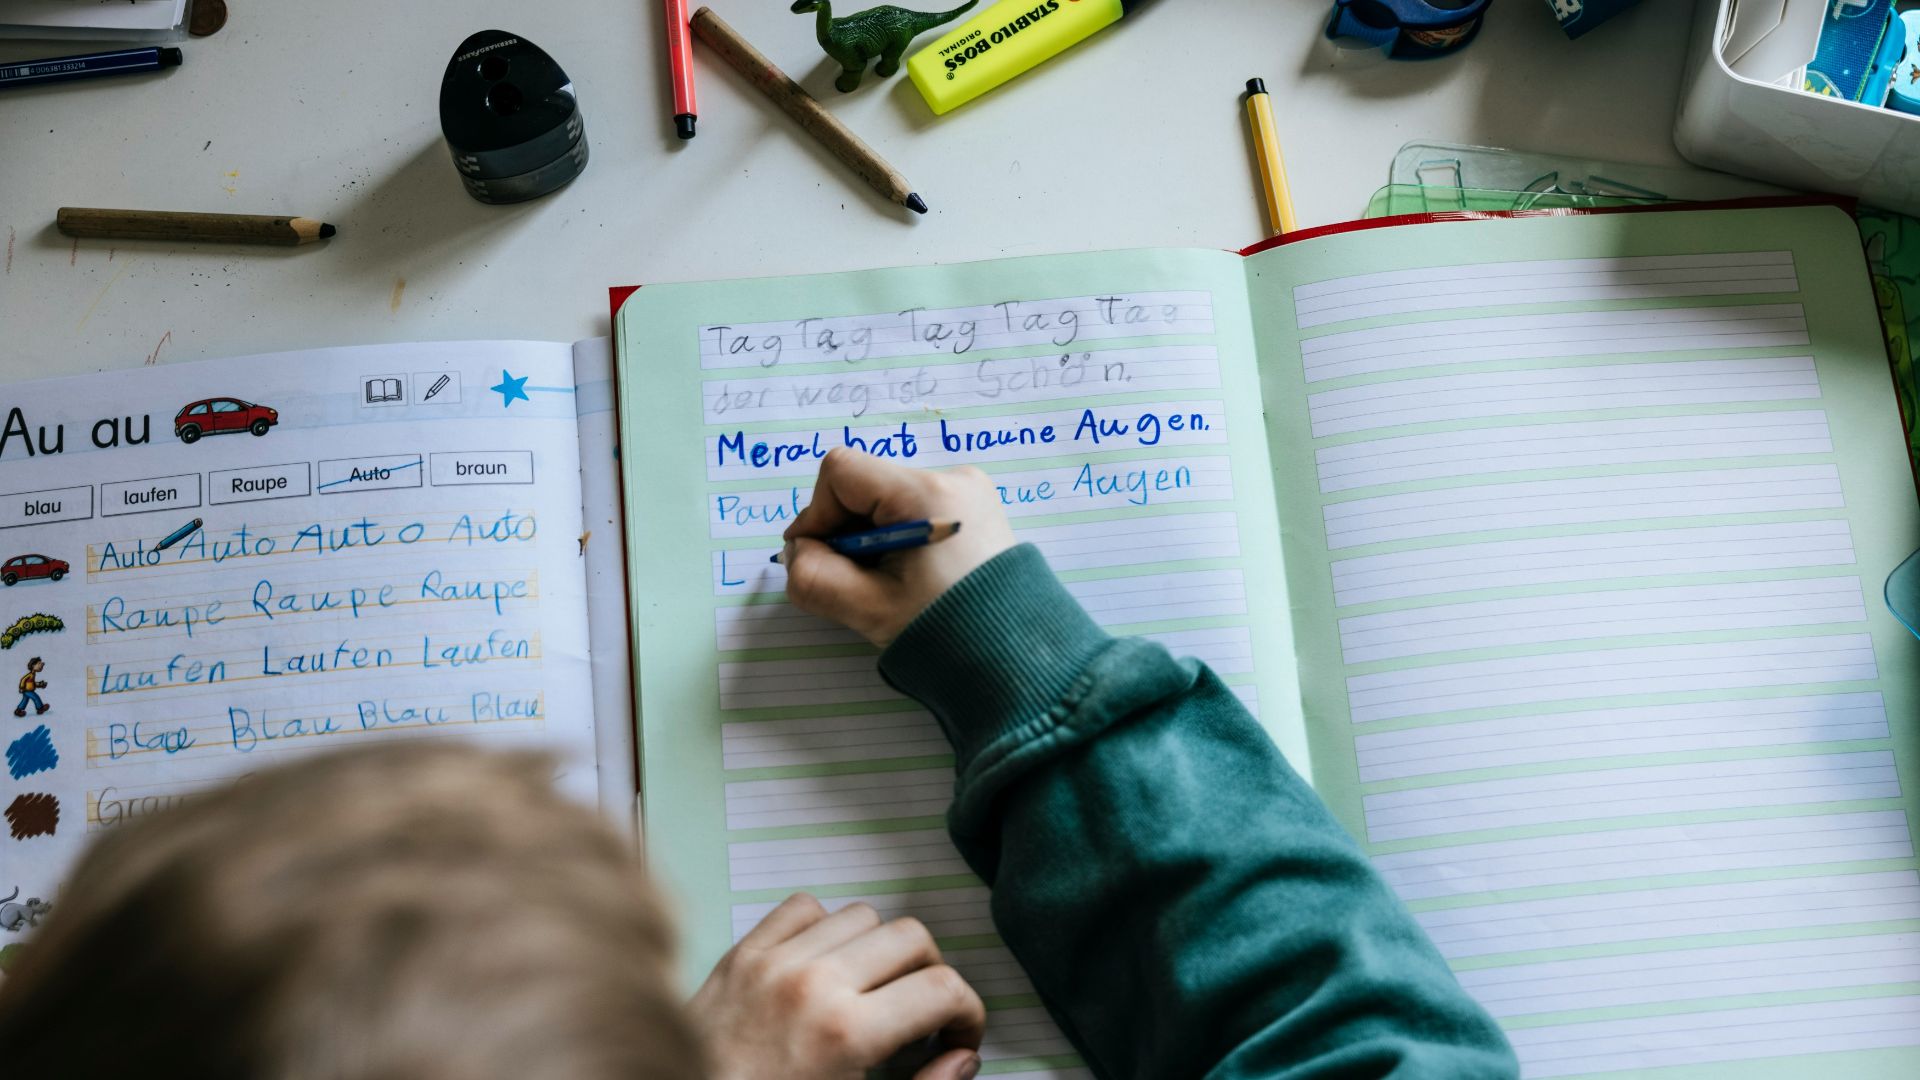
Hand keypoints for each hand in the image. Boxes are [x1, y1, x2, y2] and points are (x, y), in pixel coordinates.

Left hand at [690, 893, 984, 1079]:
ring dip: (877, 950)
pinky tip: (822, 965)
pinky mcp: (741, 953)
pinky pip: (802, 907)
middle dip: (929, 975)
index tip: (960, 1031)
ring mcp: (774, 961)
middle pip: (911, 938)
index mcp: (847, 1033)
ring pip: (862, 915)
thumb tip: (962, 1058)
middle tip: (921, 1011)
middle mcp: (813, 984)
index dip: (968, 1011)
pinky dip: (822, 928)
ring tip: (869, 990)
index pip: (943, 989)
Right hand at [781, 449, 1015, 645]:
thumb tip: (797, 552)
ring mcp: (969, 493)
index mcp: (926, 494)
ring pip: (888, 501)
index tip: (817, 557)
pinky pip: (916, 512)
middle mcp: (952, 480)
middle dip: (846, 531)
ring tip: (888, 585)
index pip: (841, 473)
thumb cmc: (946, 632)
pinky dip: (899, 540)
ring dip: (872, 539)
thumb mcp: (867, 608)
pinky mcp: (976, 512)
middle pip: (866, 486)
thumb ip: (813, 576)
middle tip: (855, 581)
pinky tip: (910, 579)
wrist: (1016, 660)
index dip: (816, 514)